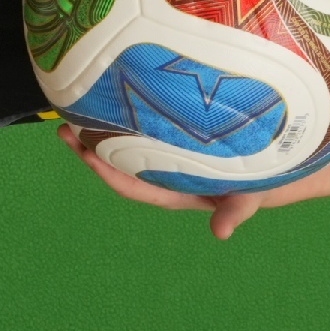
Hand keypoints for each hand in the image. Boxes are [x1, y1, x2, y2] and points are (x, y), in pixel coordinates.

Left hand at [62, 123, 270, 240]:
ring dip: (99, 132)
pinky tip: (110, 98)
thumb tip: (222, 232)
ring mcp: (162, 157)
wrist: (264, 173)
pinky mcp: (170, 140)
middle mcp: (160, 174)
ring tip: (74, 111)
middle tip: (65, 129)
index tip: (87, 154)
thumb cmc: (254, 187)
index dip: (107, 171)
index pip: (131, 184)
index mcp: (170, 191)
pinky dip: (123, 118)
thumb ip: (234, 212)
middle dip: (90, 150)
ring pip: (123, 146)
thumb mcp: (248, 198)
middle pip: (118, 164)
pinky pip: (140, 130)